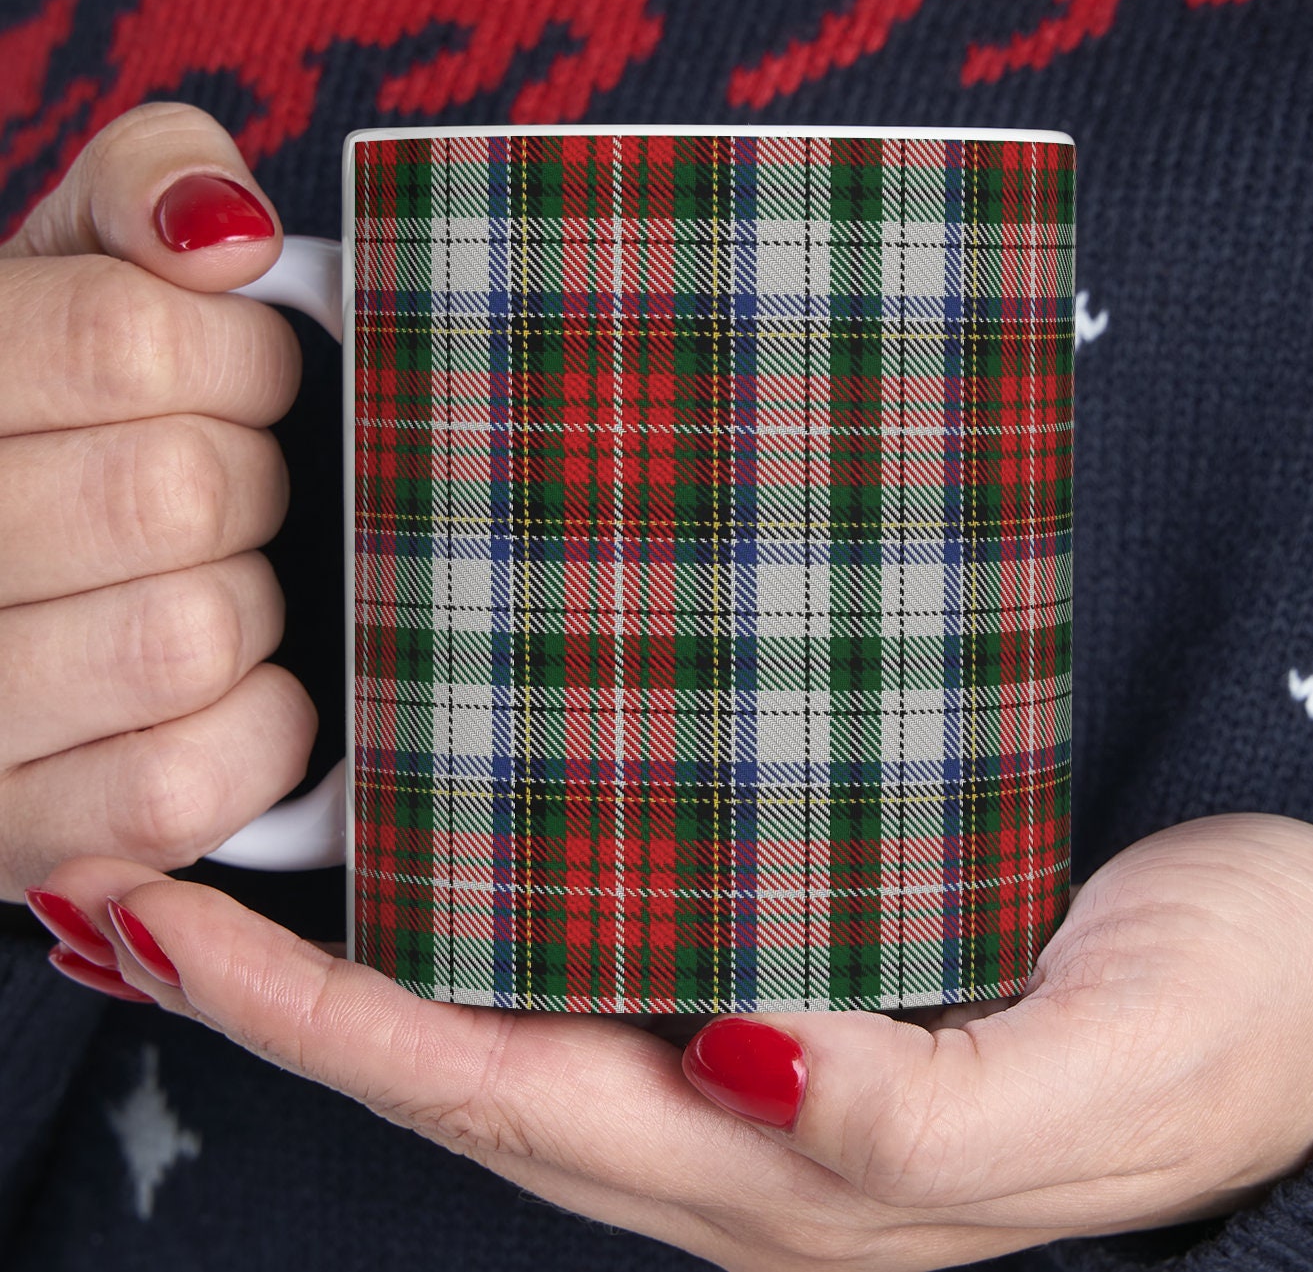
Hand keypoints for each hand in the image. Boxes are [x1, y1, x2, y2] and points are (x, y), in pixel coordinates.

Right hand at [0, 103, 315, 902]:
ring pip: (190, 635)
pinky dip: (256, 729)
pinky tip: (229, 686)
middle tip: (222, 491)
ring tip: (205, 585)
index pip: (130, 343)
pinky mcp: (15, 834)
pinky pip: (191, 781)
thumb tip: (228, 233)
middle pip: (178, 493)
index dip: (240, 360)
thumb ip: (140, 191)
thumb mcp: (67, 266)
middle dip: (246, 482)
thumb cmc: (51, 419)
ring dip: (248, 605)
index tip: (242, 381)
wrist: (7, 596)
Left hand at [36, 812, 1312, 1268]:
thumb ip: (916, 1116)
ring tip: (222, 864)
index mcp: (779, 1173)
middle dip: (273, 985)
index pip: (488, 1089)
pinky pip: (596, 947)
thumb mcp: (1098, 1081)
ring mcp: (755, 1053)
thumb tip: (741, 1061)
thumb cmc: (1232, 1030)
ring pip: (507, 1008)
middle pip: (454, 1056)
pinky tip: (446, 845)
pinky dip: (485, 907)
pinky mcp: (799, 966)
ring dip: (357, 951)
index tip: (154, 918)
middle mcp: (734, 1124)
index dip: (310, 1017)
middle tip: (119, 877)